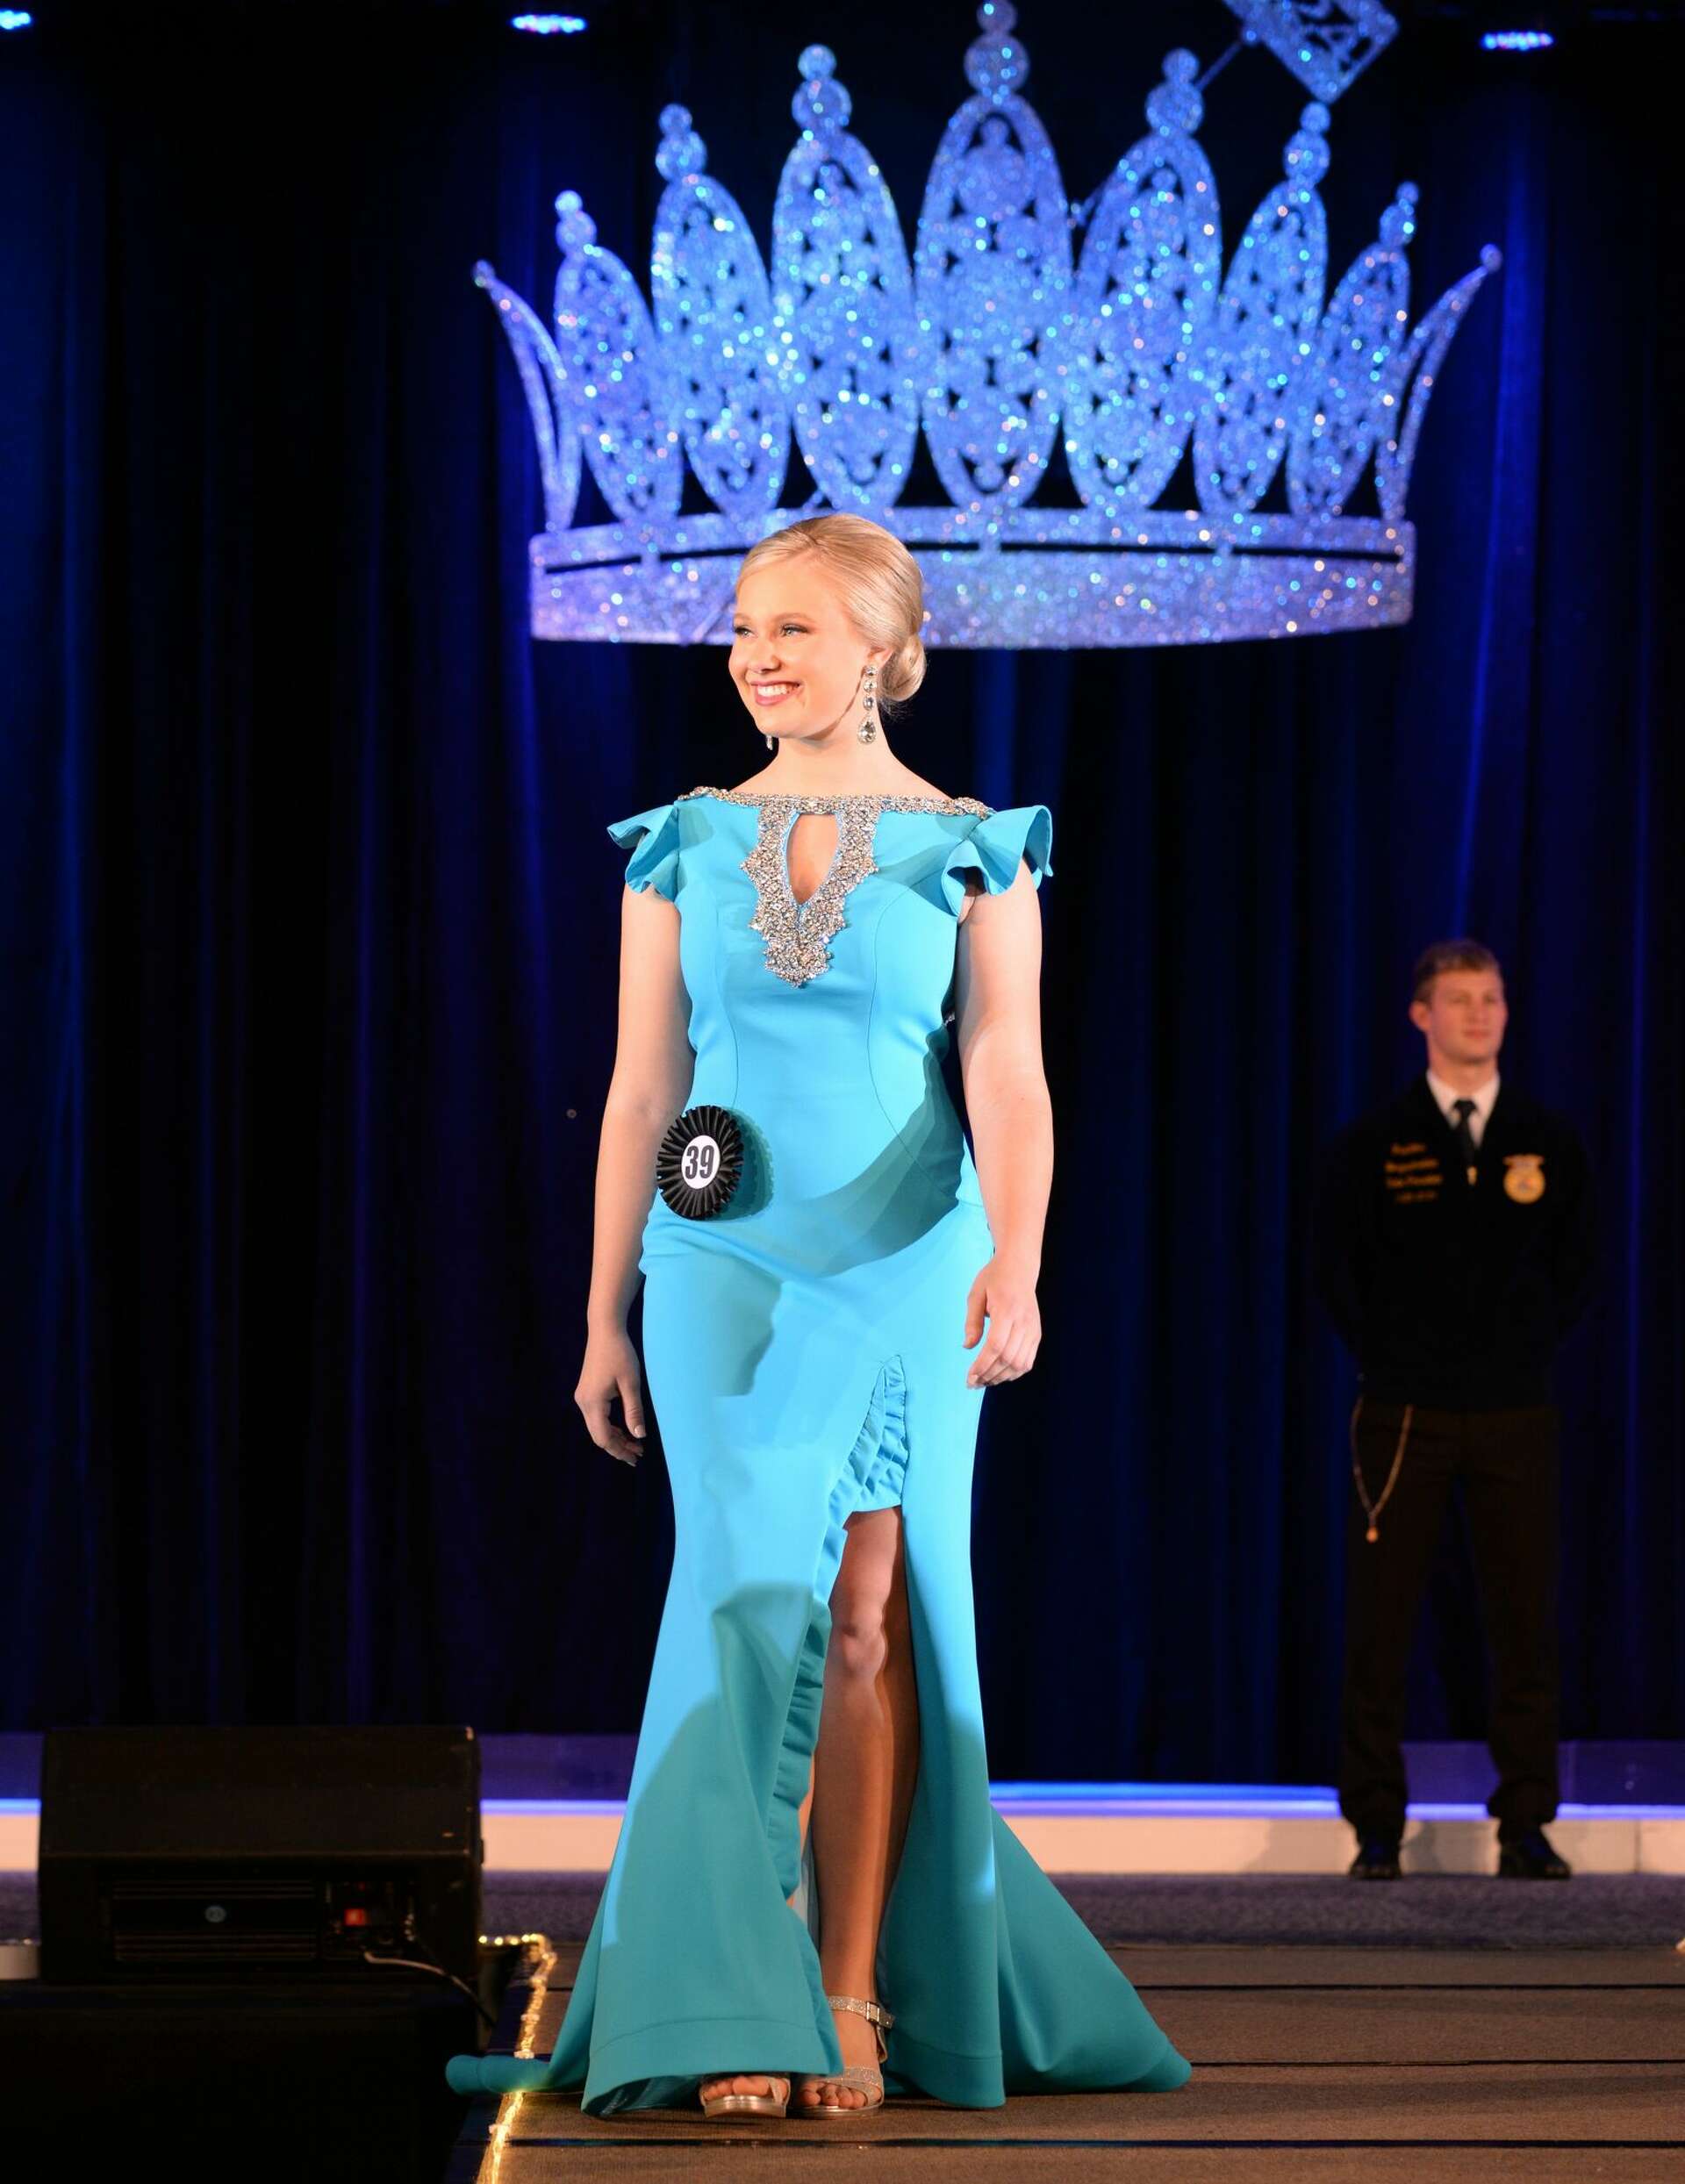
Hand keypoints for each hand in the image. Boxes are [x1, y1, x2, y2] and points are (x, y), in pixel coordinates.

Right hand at [576, 1327, 648, 1465]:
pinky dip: (611, 1425)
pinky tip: (624, 1428)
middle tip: (638, 1454)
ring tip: (635, 1443)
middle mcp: (583, 1403)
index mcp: (593, 1403)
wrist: (605, 1330)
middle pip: (598, 1435)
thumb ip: (634, 1411)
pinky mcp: (587, 1392)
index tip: (636, 1458)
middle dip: (618, 1447)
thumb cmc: (620, 1354)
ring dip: (615, 1436)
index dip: (619, 1450)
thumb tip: (639, 1435)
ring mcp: (583, 1397)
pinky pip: (597, 1417)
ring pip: (597, 1427)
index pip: (603, 1437)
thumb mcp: (631, 1384)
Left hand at [961, 1255, 1041, 1385]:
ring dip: (1001, 1377)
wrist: (1020, 1267)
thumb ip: (972, 1321)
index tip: (969, 1377)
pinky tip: (999, 1374)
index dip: (982, 1365)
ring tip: (984, 1381)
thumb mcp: (976, 1294)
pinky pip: (1028, 1360)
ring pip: (1019, 1363)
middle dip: (988, 1375)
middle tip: (972, 1383)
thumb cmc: (994, 1278)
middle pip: (1007, 1358)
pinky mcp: (1037, 1333)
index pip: (995, 1346)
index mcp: (1007, 1310)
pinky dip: (1014, 1372)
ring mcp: (1033, 1329)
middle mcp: (1023, 1321)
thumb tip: (967, 1347)